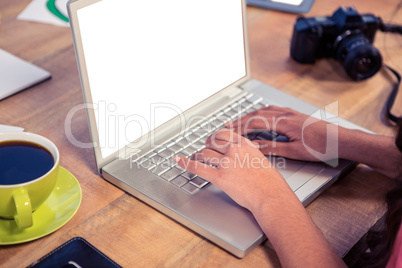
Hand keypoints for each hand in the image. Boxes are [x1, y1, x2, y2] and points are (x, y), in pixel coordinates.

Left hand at [175, 128, 346, 267]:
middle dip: (206, 145)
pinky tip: (179, 160)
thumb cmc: (270, 183)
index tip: (212, 139)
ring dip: (197, 154)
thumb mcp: (261, 160)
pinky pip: (197, 167)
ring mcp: (226, 163)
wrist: (271, 196)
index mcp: (245, 145)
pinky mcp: (219, 176)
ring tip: (195, 157)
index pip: (225, 134)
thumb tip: (241, 156)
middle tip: (204, 148)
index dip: (215, 136)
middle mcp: (234, 150)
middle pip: (212, 141)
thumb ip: (248, 154)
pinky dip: (185, 163)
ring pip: (204, 153)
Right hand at [227, 105, 339, 162]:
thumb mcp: (294, 151)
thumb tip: (255, 148)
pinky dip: (262, 113)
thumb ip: (273, 148)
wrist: (340, 140)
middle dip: (241, 120)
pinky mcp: (295, 114)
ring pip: (265, 111)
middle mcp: (286, 114)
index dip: (240, 127)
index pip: (255, 123)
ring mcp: (291, 112)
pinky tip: (261, 116)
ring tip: (240, 121)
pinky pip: (273, 110)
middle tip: (228, 125)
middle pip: (257, 115)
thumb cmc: (321, 147)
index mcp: (284, 123)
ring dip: (250, 115)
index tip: (229, 131)